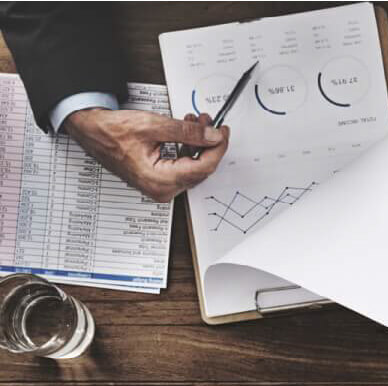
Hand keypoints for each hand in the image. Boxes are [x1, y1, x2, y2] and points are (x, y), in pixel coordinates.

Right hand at [63, 109, 227, 201]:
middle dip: (208, 143)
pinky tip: (187, 132)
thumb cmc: (112, 131)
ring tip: (196, 122)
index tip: (222, 132)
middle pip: (200, 168)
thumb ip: (187, 132)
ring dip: (198, 143)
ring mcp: (160, 186)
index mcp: (159, 180)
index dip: (217, 148)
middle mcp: (161, 189)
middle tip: (210, 123)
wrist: (92, 131)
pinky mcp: (159, 180)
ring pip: (193, 166)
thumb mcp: (154, 126)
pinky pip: (183, 166)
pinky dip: (188, 148)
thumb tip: (212, 136)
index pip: (203, 167)